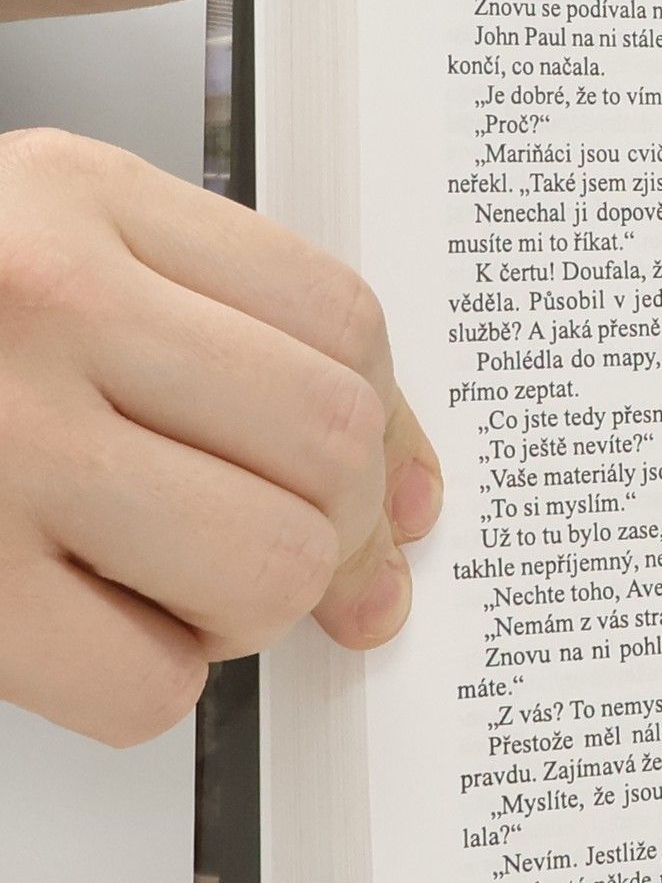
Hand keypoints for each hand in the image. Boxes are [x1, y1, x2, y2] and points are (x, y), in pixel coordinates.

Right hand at [0, 129, 439, 745]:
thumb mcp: (54, 261)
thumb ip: (227, 346)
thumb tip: (402, 514)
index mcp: (75, 198)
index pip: (340, 321)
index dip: (390, 435)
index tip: (388, 503)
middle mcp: (34, 297)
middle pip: (328, 446)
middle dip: (330, 534)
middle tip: (271, 558)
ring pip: (265, 566)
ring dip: (239, 609)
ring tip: (155, 582)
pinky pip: (149, 682)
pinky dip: (145, 684)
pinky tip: (81, 631)